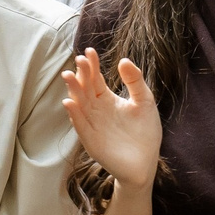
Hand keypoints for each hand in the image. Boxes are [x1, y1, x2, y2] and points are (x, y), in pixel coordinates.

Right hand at [62, 48, 160, 190]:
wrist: (145, 163)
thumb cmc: (145, 132)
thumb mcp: (144, 101)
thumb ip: (135, 81)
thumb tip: (123, 60)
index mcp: (107, 99)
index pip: (95, 79)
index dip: (92, 66)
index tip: (90, 51)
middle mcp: (96, 110)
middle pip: (84, 89)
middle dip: (81, 74)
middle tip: (79, 60)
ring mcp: (92, 125)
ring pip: (79, 104)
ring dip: (73, 90)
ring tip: (69, 76)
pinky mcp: (91, 140)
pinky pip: (80, 125)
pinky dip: (74, 114)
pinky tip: (69, 102)